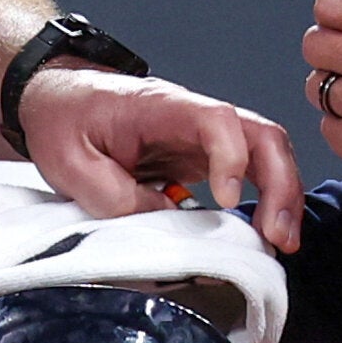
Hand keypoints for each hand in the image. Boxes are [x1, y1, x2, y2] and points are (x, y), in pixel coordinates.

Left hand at [17, 69, 302, 252]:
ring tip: (280, 242)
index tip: (224, 201)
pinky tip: (265, 234)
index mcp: (160, 107)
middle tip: (276, 234)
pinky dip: (266, 202)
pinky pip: (250, 174)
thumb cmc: (64, 120)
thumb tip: (161, 226)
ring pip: (265, 155)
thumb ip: (114, 197)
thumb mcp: (69, 163)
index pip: (216, 120)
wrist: (59, 99)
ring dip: (282, 196)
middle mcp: (193, 118)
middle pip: (260, 136)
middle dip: (279, 184)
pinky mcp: (203, 158)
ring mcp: (203, 138)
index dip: (231, 158)